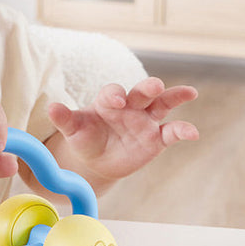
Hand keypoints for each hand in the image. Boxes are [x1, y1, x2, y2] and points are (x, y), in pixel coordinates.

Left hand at [48, 77, 198, 187]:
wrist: (97, 160)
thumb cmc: (84, 138)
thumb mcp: (73, 130)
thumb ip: (64, 118)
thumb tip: (51, 107)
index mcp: (108, 101)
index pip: (112, 92)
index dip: (114, 94)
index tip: (114, 100)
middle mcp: (130, 106)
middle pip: (141, 92)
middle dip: (147, 87)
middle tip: (154, 85)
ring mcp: (145, 120)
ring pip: (162, 104)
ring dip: (174, 96)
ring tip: (189, 92)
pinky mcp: (157, 138)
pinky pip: (172, 132)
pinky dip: (183, 130)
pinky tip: (193, 133)